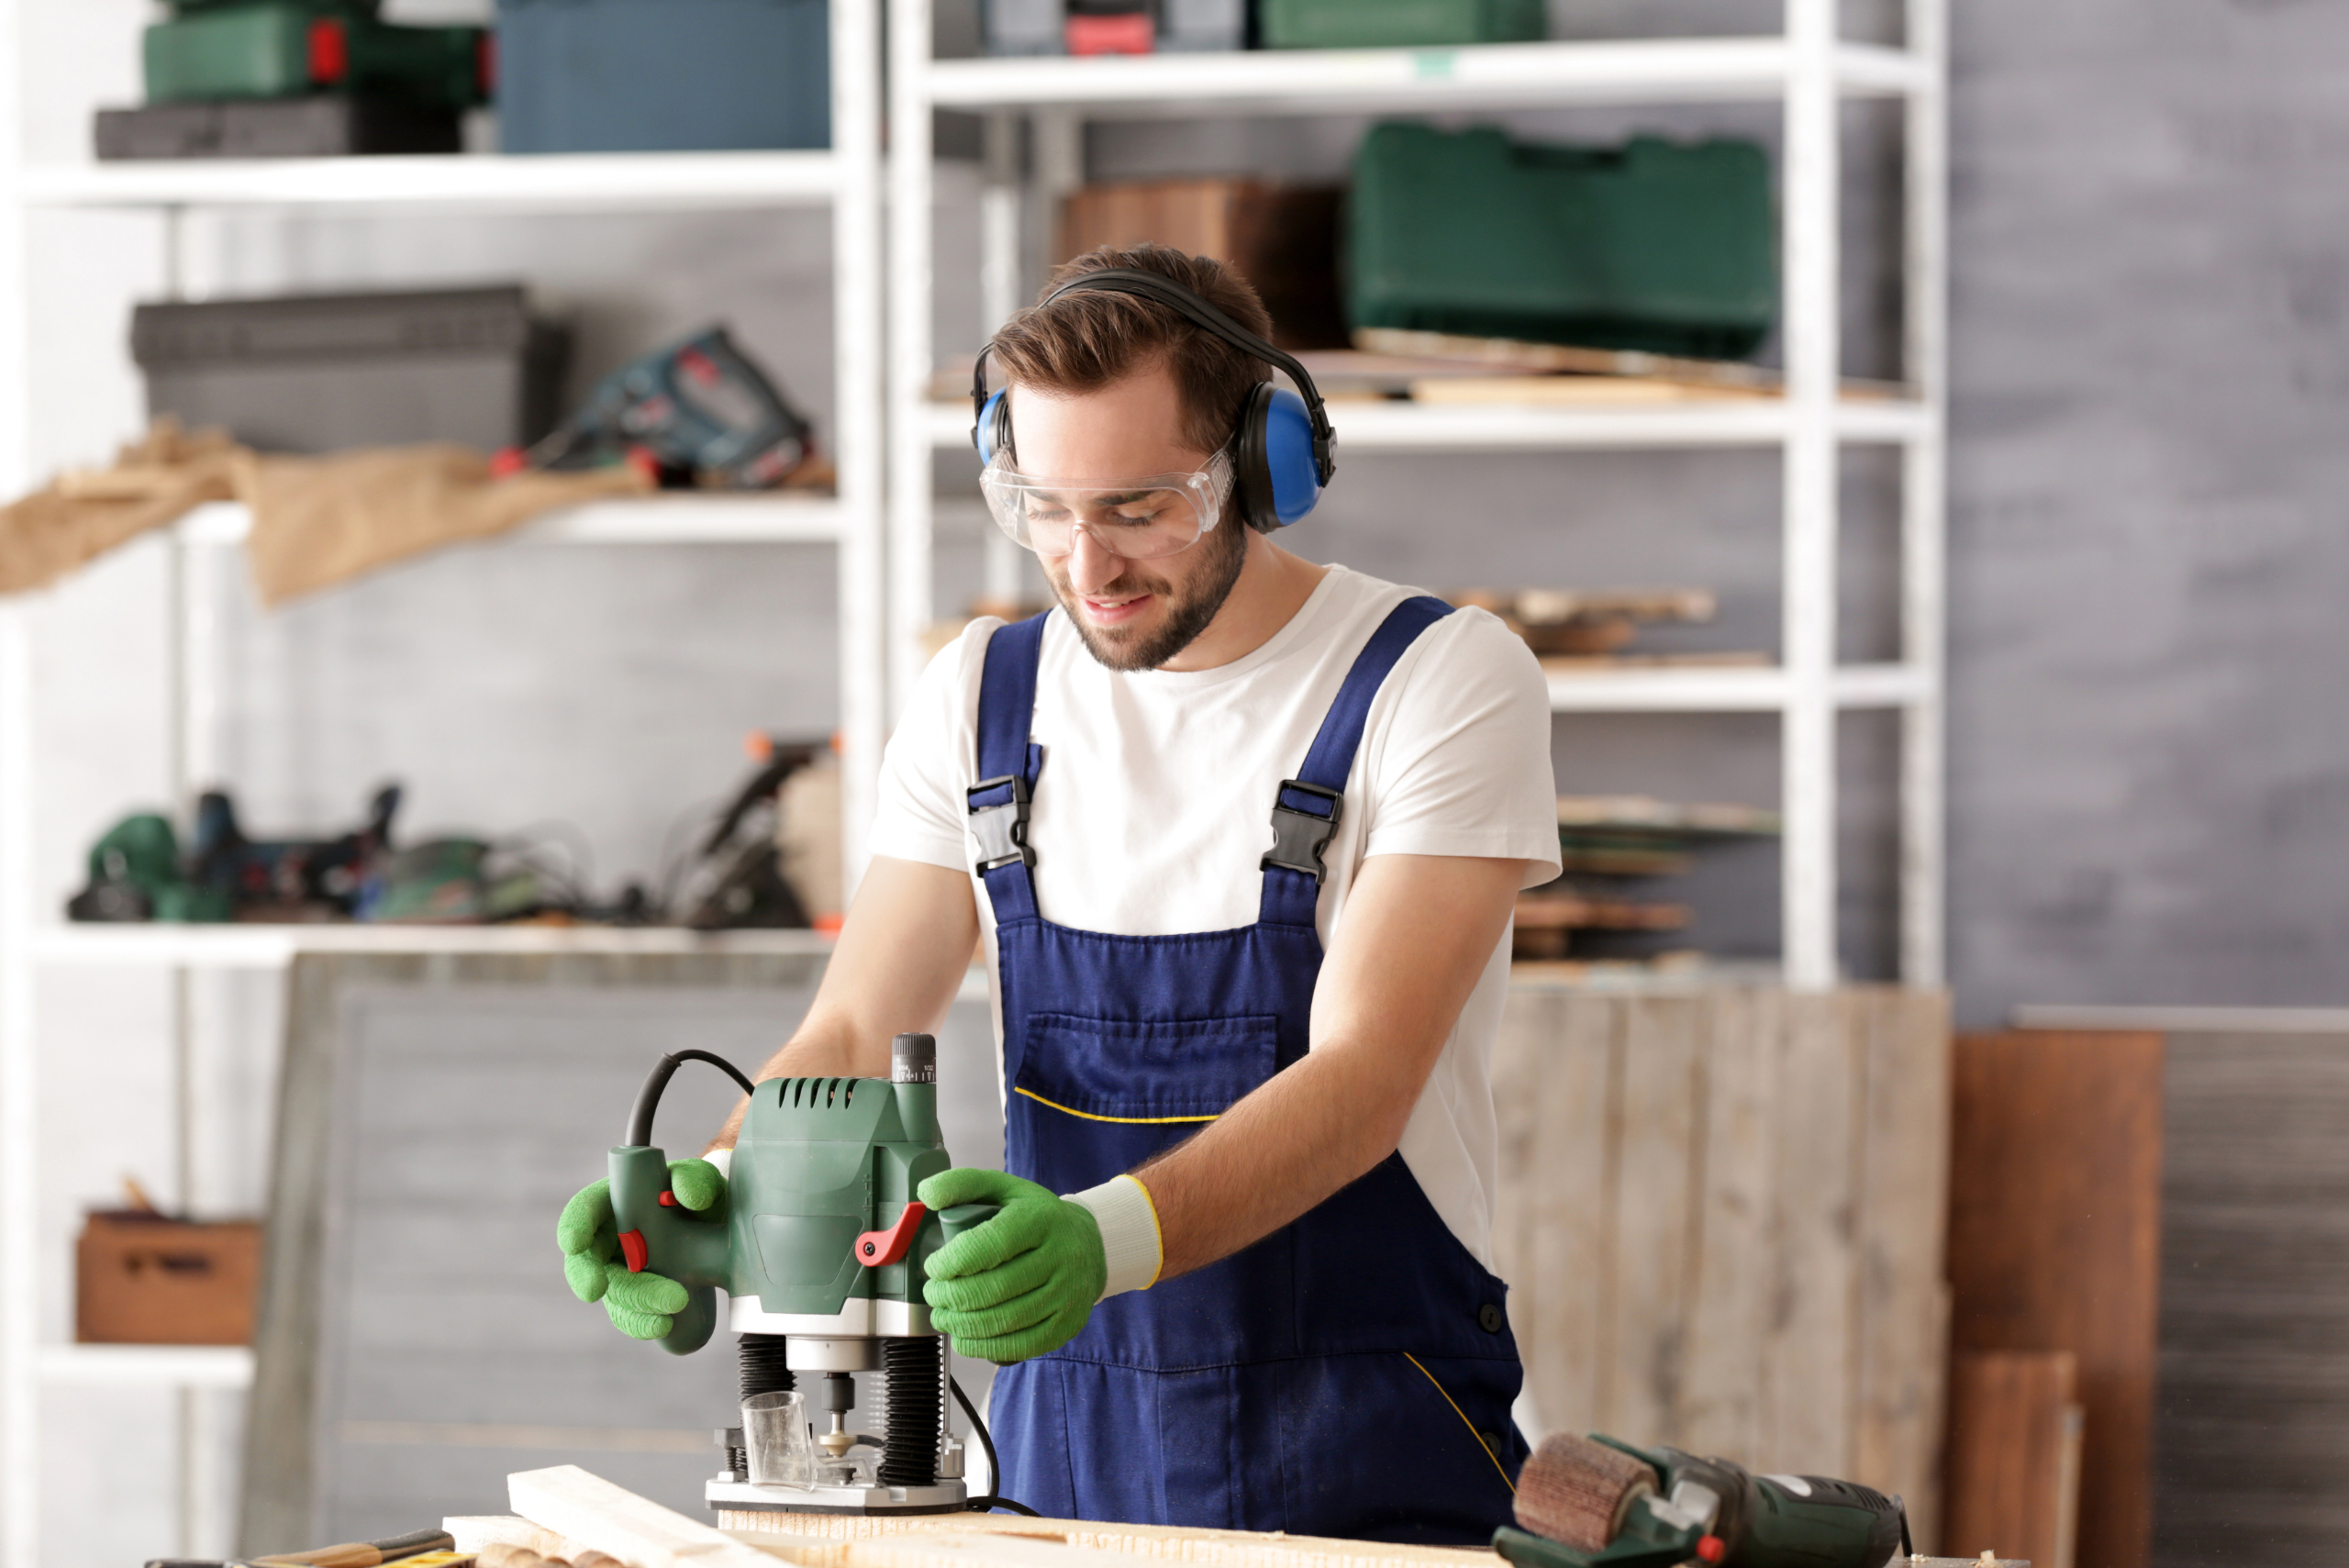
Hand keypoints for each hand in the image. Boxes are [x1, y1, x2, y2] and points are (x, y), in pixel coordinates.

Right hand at [556, 1159, 725, 1340]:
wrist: (719, 1229)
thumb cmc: (699, 1196)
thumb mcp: (702, 1180)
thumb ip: (695, 1179)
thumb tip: (687, 1196)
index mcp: (615, 1200)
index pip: (584, 1208)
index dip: (574, 1224)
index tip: (573, 1242)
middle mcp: (609, 1238)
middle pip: (584, 1259)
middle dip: (587, 1276)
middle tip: (596, 1289)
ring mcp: (619, 1272)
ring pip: (613, 1293)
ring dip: (635, 1302)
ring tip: (673, 1303)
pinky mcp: (636, 1298)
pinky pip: (631, 1315)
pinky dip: (644, 1323)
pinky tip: (664, 1325)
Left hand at [918, 1168, 1105, 1363]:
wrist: (1090, 1244)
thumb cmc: (1037, 1218)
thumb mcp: (1004, 1189)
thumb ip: (962, 1185)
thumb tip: (927, 1193)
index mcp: (1040, 1219)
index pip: (988, 1245)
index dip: (951, 1262)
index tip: (934, 1267)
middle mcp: (1060, 1256)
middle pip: (993, 1288)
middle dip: (950, 1297)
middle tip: (933, 1294)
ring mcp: (1067, 1294)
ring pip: (1003, 1321)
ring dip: (961, 1324)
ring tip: (942, 1316)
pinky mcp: (1068, 1324)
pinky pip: (1021, 1345)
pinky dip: (984, 1347)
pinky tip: (965, 1338)